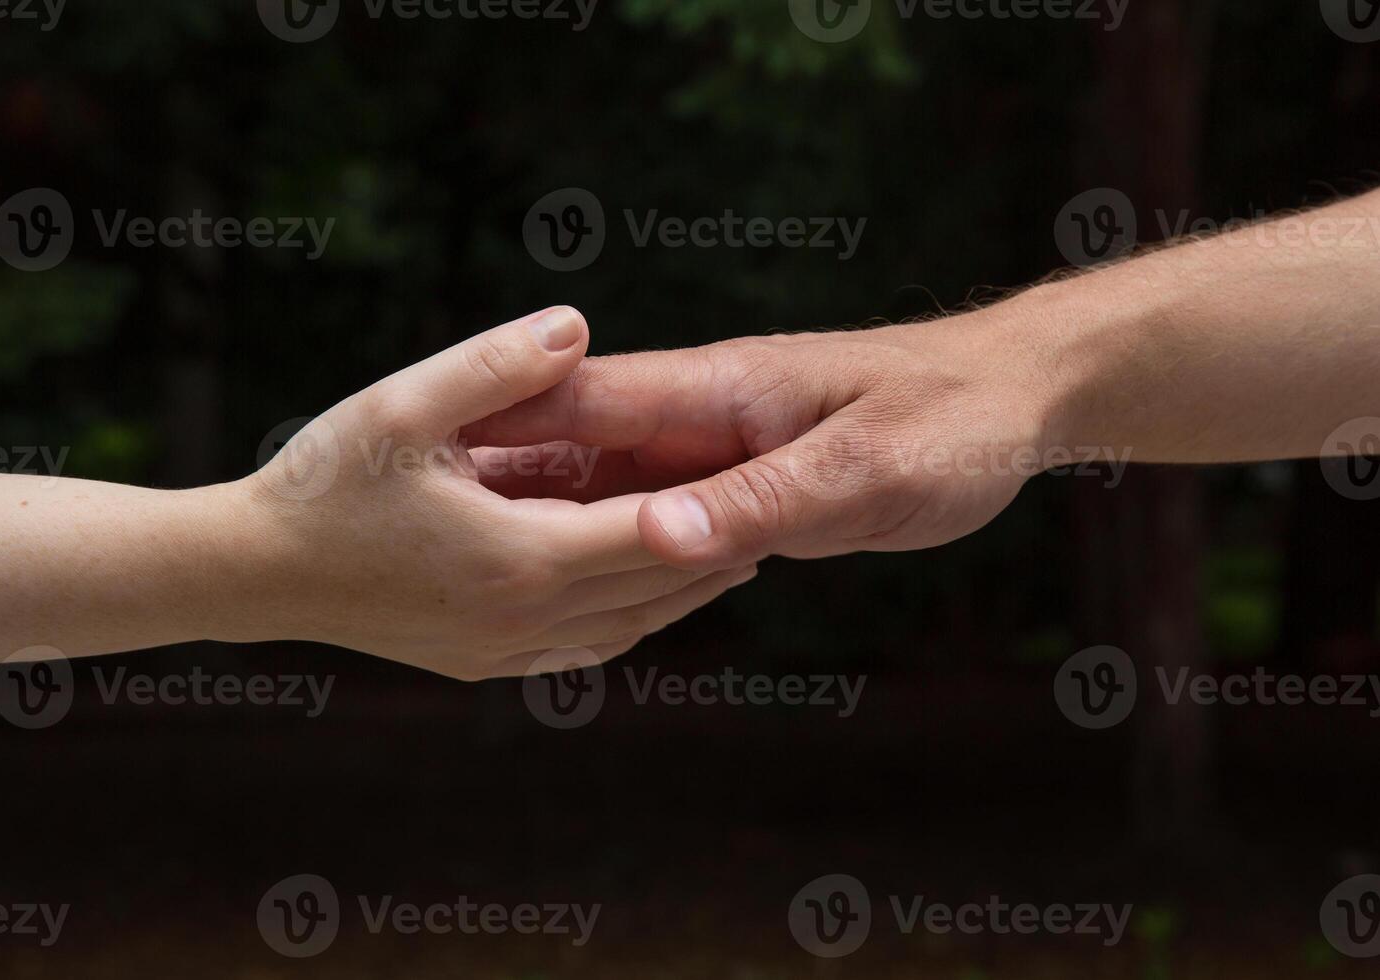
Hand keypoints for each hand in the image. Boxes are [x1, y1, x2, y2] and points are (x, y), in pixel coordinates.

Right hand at [237, 307, 755, 678]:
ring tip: (729, 551)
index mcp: (522, 555)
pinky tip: (642, 594)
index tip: (771, 481)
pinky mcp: (482, 663)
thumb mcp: (403, 406)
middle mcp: (526, 617)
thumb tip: (574, 326)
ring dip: (682, 592)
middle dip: (717, 554)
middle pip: (656, 589)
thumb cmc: (322, 481)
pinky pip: (584, 649)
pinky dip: (630, 621)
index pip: (655, 534)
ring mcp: (505, 650)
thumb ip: (495, 365)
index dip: (718, 507)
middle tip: (774, 518)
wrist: (254, 573)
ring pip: (628, 627)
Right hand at [465, 304, 1054, 571]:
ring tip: (480, 576)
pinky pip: (664, 524)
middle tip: (426, 546)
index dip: (501, 433)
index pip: (581, 402)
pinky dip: (623, 550)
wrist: (1014, 400)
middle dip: (509, 491)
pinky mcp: (745, 489)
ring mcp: (720, 454)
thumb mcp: (862, 470)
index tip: (423, 472)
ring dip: (558, 524)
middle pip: (580, 453)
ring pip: (615, 493)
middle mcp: (702, 418)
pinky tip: (593, 589)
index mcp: (712, 390)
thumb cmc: (950, 418)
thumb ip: (758, 502)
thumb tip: (658, 538)